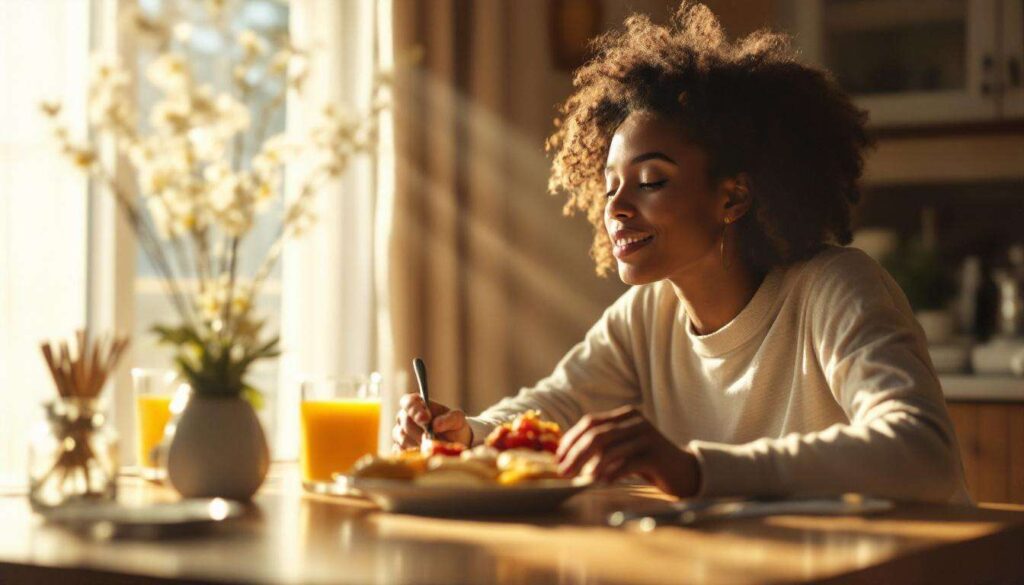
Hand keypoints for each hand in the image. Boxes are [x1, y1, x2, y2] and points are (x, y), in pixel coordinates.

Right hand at [392, 393, 471, 448]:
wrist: (453, 446)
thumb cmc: (453, 428)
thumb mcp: (458, 420)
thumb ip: (449, 419)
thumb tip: (435, 425)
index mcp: (416, 404)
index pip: (407, 402)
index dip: (415, 410)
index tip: (426, 419)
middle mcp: (404, 417)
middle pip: (406, 423)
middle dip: (421, 431)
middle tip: (434, 438)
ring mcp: (400, 434)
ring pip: (403, 439)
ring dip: (420, 444)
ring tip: (433, 446)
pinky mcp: (399, 449)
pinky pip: (403, 452)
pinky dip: (415, 454)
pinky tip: (426, 453)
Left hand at [556, 405, 700, 497]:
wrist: (683, 471)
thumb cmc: (646, 461)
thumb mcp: (622, 449)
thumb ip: (601, 446)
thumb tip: (566, 456)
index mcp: (625, 415)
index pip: (590, 422)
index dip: (571, 439)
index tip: (558, 458)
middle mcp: (635, 421)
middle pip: (597, 435)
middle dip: (576, 454)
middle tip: (563, 472)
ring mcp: (647, 436)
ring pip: (611, 448)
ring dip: (591, 466)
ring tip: (580, 479)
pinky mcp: (656, 455)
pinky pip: (628, 463)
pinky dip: (612, 473)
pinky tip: (602, 482)